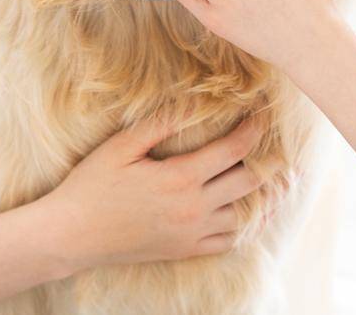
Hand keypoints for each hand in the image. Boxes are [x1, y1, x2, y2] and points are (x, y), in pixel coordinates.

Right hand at [37, 114, 266, 270]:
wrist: (73, 235)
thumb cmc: (92, 185)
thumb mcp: (121, 147)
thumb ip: (161, 124)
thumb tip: (195, 103)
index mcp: (180, 177)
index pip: (234, 150)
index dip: (253, 130)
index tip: (262, 115)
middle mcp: (193, 208)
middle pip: (250, 182)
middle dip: (270, 163)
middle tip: (282, 150)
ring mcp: (191, 233)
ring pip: (245, 216)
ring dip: (263, 198)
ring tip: (278, 183)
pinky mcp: (185, 251)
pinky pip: (228, 243)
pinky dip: (245, 227)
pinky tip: (249, 214)